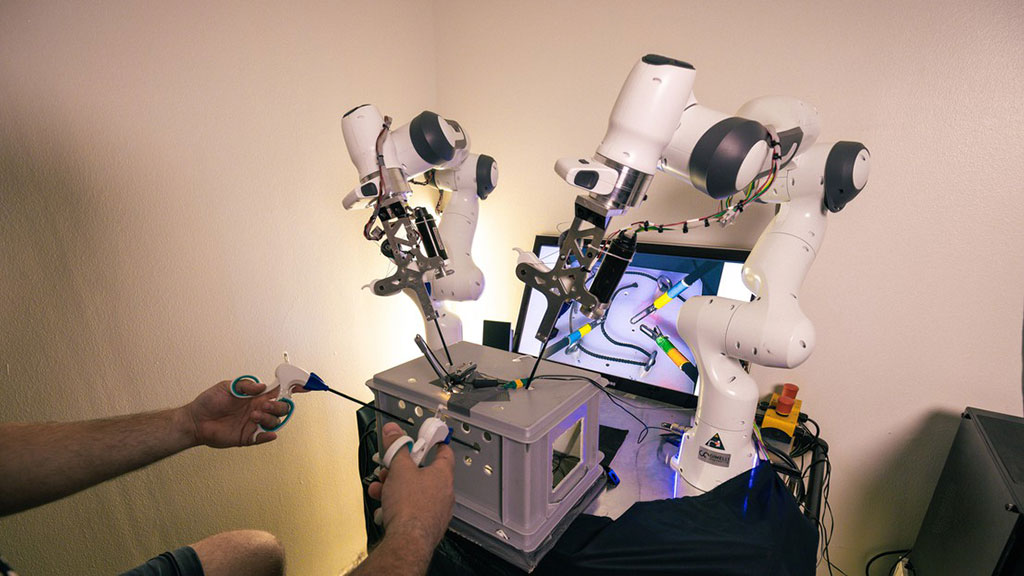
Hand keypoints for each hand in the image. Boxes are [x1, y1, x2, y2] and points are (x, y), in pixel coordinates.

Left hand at [178, 380, 294, 447]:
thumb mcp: (227, 386)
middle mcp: (258, 409)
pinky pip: (264, 438)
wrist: (196, 420)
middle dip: (279, 405)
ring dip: (269, 417)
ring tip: (253, 415)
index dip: (292, 387)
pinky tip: (266, 433)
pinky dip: (268, 435)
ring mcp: (254, 424)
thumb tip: (262, 387)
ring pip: (275, 422)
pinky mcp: (248, 437)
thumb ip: (246, 385)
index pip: (279, 390)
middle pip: (282, 407)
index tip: (304, 385)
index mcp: (256, 396)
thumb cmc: (210, 401)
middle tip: (263, 405)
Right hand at [368, 422, 454, 548]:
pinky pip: (412, 508)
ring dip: (395, 487)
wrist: (407, 542)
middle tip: (390, 468)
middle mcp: (444, 493)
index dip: (434, 443)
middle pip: (423, 473)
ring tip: (381, 488)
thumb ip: (396, 447)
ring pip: (415, 492)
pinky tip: (384, 506)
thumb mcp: (399, 468)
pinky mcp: (426, 525)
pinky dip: (398, 504)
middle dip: (402, 469)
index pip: (444, 453)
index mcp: (443, 475)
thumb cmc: (410, 508)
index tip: (427, 439)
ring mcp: (436, 511)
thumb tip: (394, 431)